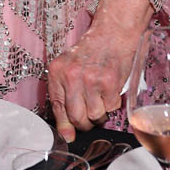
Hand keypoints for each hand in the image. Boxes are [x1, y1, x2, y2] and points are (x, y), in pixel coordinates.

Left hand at [48, 27, 134, 141]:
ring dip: (100, 113)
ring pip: (94, 117)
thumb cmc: (92, 52)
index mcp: (57, 71)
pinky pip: (110, 108)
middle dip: (85, 122)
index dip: (65, 126)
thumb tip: (67, 134)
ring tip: (101, 97)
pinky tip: (110, 89)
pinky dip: (112, 103)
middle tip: (91, 110)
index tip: (69, 136)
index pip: (57, 108)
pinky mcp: (109, 82)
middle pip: (77, 118)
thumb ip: (64, 97)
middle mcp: (71, 75)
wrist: (112, 34)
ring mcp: (90, 79)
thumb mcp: (70, 68)